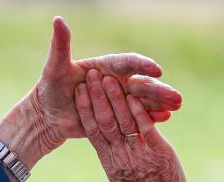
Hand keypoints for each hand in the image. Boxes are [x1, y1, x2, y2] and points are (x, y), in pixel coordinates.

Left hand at [0, 17, 181, 172]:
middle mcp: (116, 82)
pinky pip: (135, 118)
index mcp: (106, 67)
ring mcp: (118, 101)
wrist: (48, 114)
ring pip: (142, 101)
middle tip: (176, 95)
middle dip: (158, 89)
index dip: (142, 65)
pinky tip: (165, 119)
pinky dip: (150, 118)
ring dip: (160, 103)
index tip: (156, 69)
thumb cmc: (50, 87)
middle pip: (141, 84)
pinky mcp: (116, 117)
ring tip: (176, 106)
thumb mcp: (54, 67)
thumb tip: (58, 20)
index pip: (128, 63)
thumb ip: (61, 45)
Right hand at [74, 69, 190, 181]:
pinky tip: (132, 94)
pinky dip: (138, 111)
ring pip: (122, 121)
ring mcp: (139, 154)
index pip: (93, 131)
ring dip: (114, 98)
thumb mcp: (123, 181)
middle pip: (104, 122)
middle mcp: (121, 156)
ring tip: (108, 78)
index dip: (85, 110)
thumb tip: (111, 148)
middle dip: (96, 97)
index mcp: (110, 163)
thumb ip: (117, 162)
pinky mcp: (159, 153)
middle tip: (90, 75)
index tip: (79, 92)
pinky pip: (145, 129)